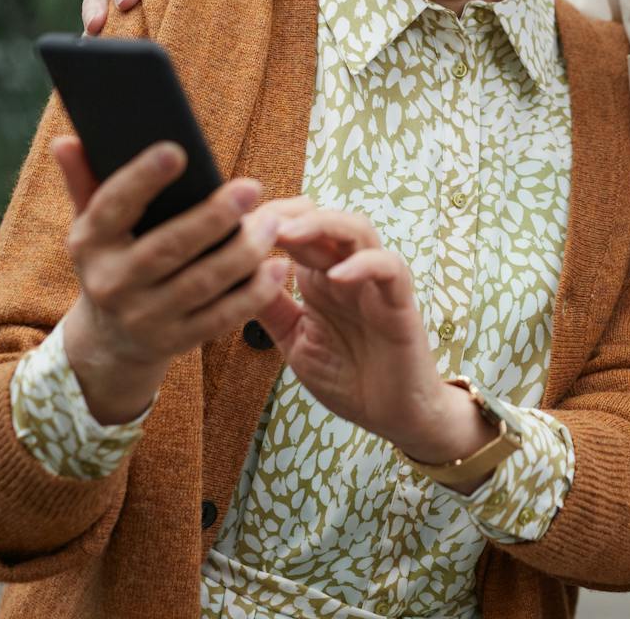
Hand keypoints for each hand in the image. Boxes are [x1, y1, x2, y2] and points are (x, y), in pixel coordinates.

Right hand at [53, 136, 297, 422]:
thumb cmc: (111, 260)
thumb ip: (84, 180)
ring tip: (272, 224)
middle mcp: (112, 283)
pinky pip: (220, 318)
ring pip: (200, 284)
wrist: (109, 340)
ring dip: (241, 253)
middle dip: (212, 218)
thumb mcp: (91, 224)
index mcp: (90, 243)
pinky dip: (252, 294)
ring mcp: (144, 317)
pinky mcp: (175, 342)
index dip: (142, 179)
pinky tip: (277, 267)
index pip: (112, 206)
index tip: (177, 151)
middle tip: (250, 188)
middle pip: (167, 248)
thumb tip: (66, 139)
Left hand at [256, 206, 492, 485]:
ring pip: (358, 230)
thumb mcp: (294, 340)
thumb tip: (229, 274)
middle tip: (255, 220)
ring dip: (323, 225)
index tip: (233, 225)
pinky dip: (364, 265)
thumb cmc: (348, 376)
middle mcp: (346, 273)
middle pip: (323, 219)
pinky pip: (389, 269)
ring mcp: (375, 284)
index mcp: (318, 279)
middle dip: (287, 214)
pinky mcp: (400, 303)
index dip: (267, 220)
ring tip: (288, 234)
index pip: (296, 231)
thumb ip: (269, 307)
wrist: (392, 415)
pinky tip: (335, 277)